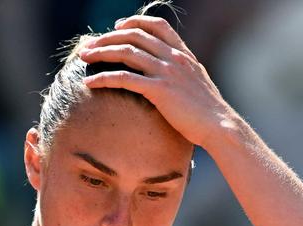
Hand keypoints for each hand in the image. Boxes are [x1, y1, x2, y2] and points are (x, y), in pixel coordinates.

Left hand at [79, 15, 236, 148]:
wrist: (219, 126)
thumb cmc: (208, 112)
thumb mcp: (197, 83)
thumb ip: (182, 72)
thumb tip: (171, 75)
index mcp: (183, 54)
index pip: (157, 25)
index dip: (135, 22)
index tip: (118, 26)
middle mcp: (174, 57)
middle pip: (134, 36)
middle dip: (108, 38)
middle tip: (89, 45)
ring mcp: (166, 72)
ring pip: (126, 52)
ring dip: (101, 52)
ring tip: (83, 57)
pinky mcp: (159, 90)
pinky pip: (124, 78)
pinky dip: (104, 78)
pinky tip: (90, 83)